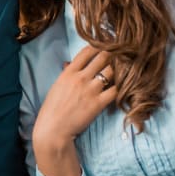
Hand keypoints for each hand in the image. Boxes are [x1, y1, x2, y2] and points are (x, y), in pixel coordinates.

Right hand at [31, 46, 118, 175]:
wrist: (53, 129)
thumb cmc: (52, 109)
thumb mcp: (56, 86)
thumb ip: (66, 73)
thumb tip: (69, 63)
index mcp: (69, 72)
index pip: (88, 51)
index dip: (99, 46)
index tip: (106, 46)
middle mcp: (81, 77)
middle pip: (103, 57)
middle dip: (112, 55)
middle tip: (119, 56)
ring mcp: (91, 90)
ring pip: (112, 71)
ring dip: (118, 71)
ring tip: (122, 72)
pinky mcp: (99, 103)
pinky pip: (115, 90)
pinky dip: (119, 88)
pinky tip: (119, 89)